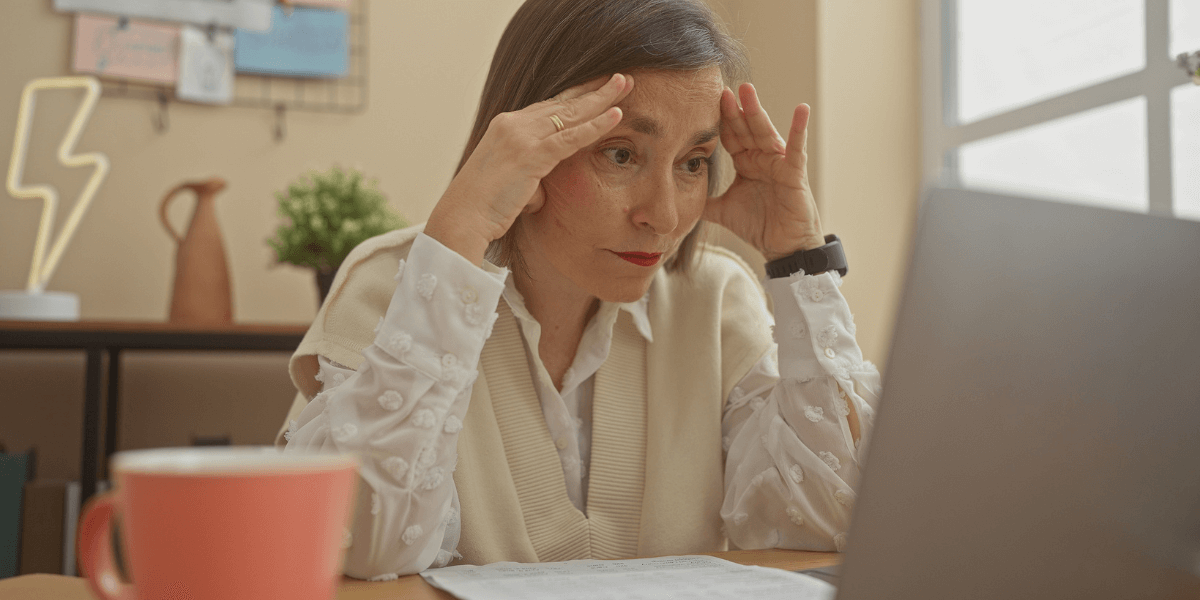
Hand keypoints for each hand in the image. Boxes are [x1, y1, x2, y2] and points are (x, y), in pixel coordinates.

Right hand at [425, 73, 634, 264]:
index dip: (576, 97)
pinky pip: (570, 137)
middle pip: (562, 102)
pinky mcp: (529, 155)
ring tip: (625, 84)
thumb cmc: (482, 209)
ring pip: (571, 113)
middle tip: (620, 78)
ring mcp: (520, 137)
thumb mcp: (508, 184)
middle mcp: (512, 124)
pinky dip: (595, 125)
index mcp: (505, 127)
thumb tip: (540, 192)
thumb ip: (528, 179)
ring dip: (602, 98)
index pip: (548, 107)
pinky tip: (617, 115)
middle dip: (593, 89)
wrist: (461, 218)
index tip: (597, 89)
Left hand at [704, 83, 823, 260]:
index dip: (719, 121)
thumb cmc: (759, 226)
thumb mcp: (723, 211)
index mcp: (745, 163)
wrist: (783, 249)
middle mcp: (761, 158)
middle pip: (745, 129)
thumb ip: (704, 201)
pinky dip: (799, 129)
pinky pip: (796, 149)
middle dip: (733, 110)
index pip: (730, 137)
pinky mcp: (794, 173)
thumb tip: (675, 198)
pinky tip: (802, 109)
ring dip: (756, 111)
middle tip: (721, 89)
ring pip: (764, 133)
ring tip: (747, 90)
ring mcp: (778, 163)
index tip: (704, 101)